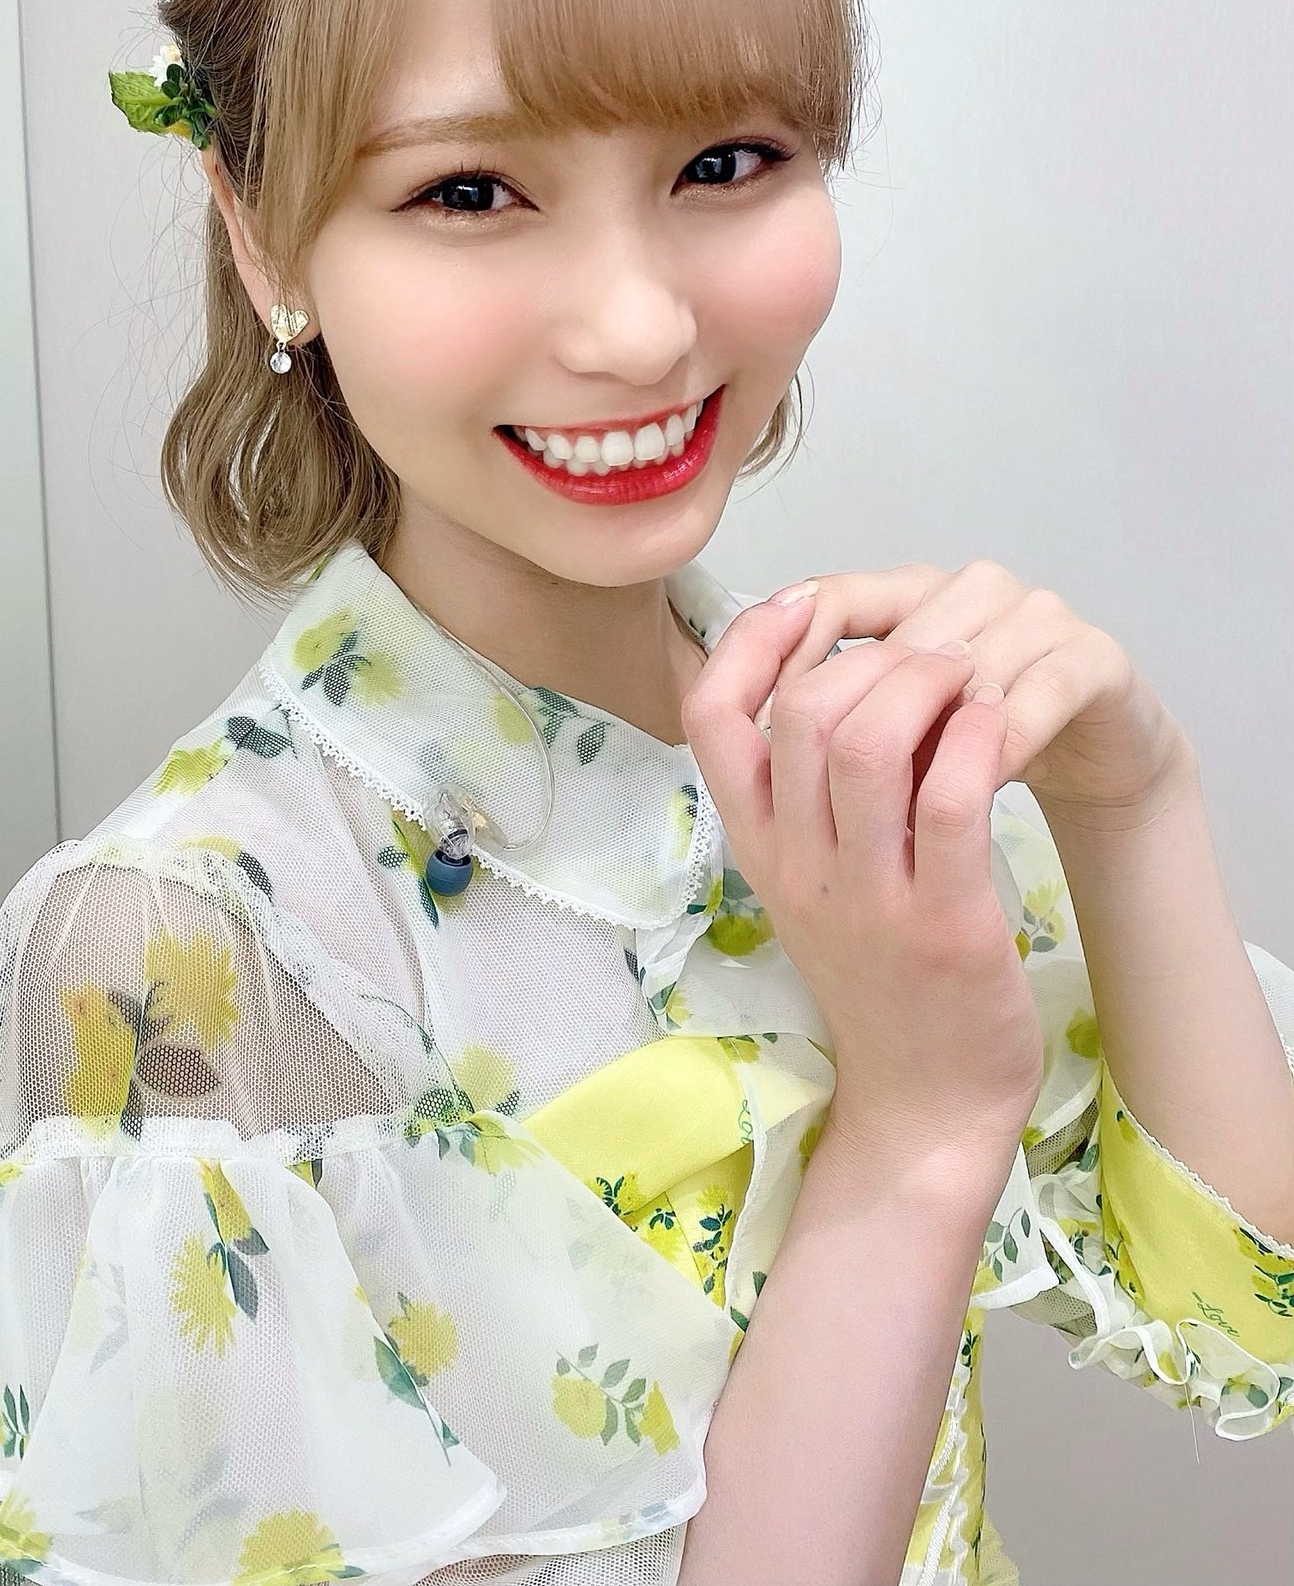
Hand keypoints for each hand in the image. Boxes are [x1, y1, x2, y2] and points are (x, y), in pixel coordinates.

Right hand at [681, 591, 1044, 1152]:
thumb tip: (822, 676)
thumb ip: (800, 794)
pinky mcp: (945, 924)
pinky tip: (998, 718)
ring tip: (966, 665)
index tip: (810, 604)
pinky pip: (951, 802)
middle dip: (861, 649)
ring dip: (923, 681)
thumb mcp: (807, 882)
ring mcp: (867, 897)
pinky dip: (974, 739)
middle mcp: (797, 865)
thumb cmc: (875, 976)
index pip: (711, 717)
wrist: (925, 1104)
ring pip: (867, 743)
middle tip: (923, 633)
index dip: (752, 641)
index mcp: (758, 846)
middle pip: (796, 712)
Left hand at [764, 559, 1190, 821]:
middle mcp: (965, 587)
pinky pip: (1037, 693)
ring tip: (901, 809)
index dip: (783, 658)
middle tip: (836, 800)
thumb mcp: (890, 741)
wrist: (1095, 765)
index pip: (822, 602)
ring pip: (960, 661)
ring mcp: (1034, 613)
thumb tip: (751, 737)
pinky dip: (1002, 741)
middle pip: (890, 641)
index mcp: (903, 596)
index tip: (767, 736)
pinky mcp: (1093, 655)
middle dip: (860, 724)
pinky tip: (978, 787)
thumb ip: (829, 721)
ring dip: (929, 736)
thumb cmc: (975, 748)